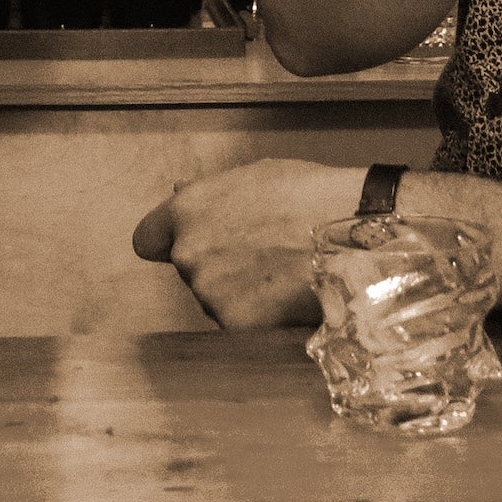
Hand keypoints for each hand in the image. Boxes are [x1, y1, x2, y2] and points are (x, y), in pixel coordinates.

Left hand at [129, 159, 358, 327]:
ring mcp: (210, 293)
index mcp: (188, 211)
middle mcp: (190, 253)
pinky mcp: (236, 326)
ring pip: (215, 299)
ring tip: (282, 273)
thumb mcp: (256, 176)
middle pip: (189, 270)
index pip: (147, 239)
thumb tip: (179, 191)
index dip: (167, 242)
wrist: (355, 235)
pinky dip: (259, 317)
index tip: (188, 243)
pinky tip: (287, 296)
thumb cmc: (312, 196)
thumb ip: (210, 192)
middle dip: (216, 266)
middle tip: (260, 256)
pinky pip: (240, 325)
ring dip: (239, 293)